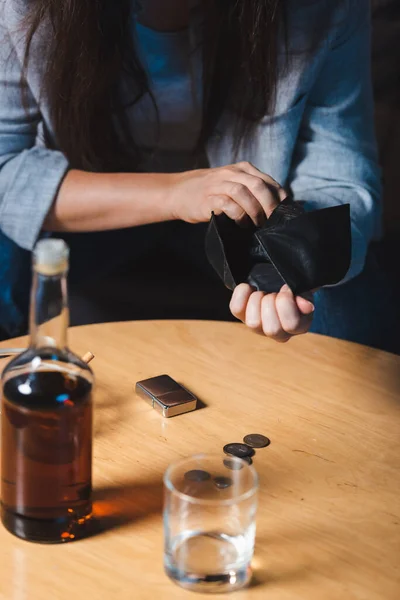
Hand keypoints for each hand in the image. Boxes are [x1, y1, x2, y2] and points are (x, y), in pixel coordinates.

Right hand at [166, 161, 286, 225]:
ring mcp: (220, 183)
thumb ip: (252, 190)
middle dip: (270, 205)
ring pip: (245, 193)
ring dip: (255, 211)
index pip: (269, 182)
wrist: (179, 192)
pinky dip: (239, 215)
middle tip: (273, 222)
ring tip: (258, 225)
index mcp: (243, 169)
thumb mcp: (232, 184)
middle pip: (259, 186)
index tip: (283, 214)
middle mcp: (233, 173)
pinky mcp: (209, 197)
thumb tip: (276, 207)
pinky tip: (242, 224)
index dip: (279, 198)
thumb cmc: (210, 192)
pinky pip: (229, 204)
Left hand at [230, 283, 314, 342]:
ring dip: (257, 300)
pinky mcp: (242, 317)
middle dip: (271, 303)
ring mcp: (258, 327)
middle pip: (272, 329)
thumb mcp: (302, 288)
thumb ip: (305, 295)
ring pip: (253, 323)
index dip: (286, 303)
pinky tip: (249, 288)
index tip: (286, 289)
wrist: (278, 276)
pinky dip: (241, 294)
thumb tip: (307, 307)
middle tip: (273, 293)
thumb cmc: (293, 284)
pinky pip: (236, 309)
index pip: (291, 325)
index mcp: (299, 326)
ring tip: (262, 292)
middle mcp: (279, 333)